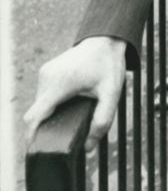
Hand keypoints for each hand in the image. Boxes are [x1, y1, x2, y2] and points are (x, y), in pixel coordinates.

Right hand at [24, 36, 126, 151]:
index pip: (34, 117)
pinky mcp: (46, 71)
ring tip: (69, 119)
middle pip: (37, 113)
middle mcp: (47, 77)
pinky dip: (51, 104)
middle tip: (64, 137)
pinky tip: (68, 106)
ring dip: (50, 114)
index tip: (38, 151)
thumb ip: (102, 121)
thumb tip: (88, 148)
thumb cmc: (109, 65)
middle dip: (47, 127)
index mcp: (59, 84)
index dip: (32, 137)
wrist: (106, 39)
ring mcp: (44, 72)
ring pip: (39, 104)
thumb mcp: (112, 94)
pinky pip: (43, 94)